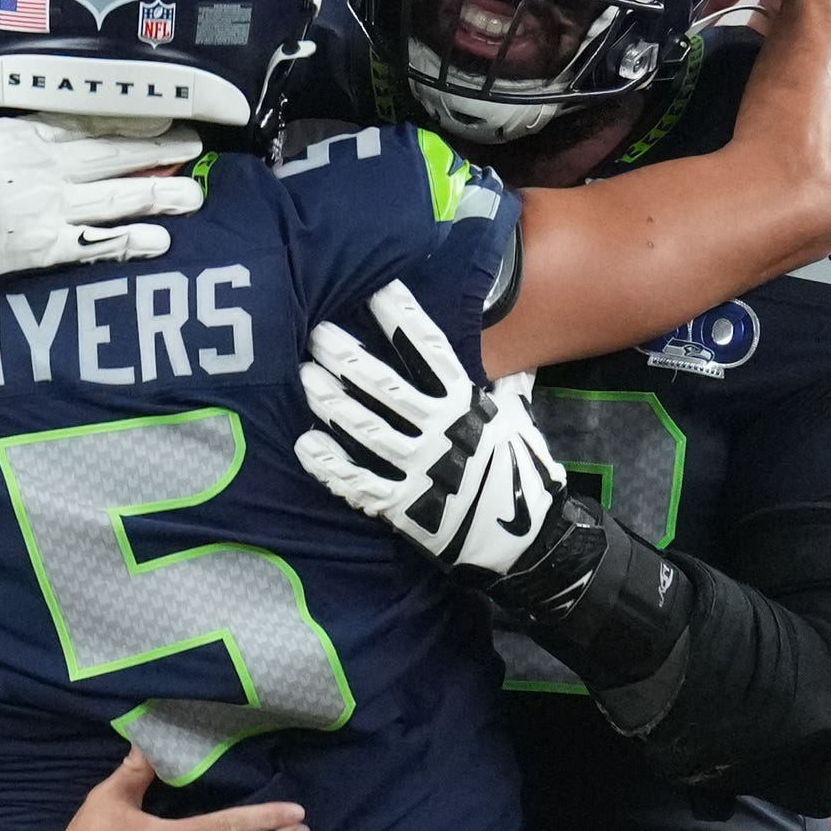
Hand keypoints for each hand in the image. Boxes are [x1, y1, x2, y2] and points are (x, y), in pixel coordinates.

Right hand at [0, 51, 202, 284]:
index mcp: (30, 136)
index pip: (90, 125)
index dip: (130, 121)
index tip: (163, 115)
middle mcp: (53, 167)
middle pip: (117, 157)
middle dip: (160, 151)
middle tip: (195, 147)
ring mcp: (55, 206)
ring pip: (119, 197)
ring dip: (159, 195)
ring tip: (194, 196)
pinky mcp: (47, 245)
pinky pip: (97, 244)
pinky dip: (130, 242)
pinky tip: (161, 242)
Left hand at [295, 279, 564, 589]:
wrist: (525, 539)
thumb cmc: (519, 470)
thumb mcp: (517, 419)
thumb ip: (508, 384)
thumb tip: (516, 351)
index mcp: (467, 403)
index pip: (431, 351)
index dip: (403, 318)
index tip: (376, 291)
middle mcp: (442, 430)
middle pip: (386, 386)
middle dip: (349, 358)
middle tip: (318, 333)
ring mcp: (421, 468)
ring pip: (366, 429)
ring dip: (332, 403)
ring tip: (305, 377)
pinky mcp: (405, 505)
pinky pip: (358, 481)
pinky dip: (329, 464)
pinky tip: (305, 444)